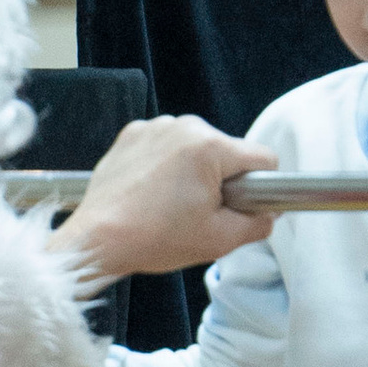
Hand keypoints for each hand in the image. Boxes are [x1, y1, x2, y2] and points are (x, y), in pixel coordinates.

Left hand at [51, 116, 271, 284]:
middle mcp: (183, 126)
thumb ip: (257, 223)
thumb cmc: (153, 239)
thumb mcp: (220, 240)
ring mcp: (155, 127)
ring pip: (196, 147)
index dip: (260, 187)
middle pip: (227, 151)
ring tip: (171, 204)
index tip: (239, 206)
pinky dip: (165, 165)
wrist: (98, 239)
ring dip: (193, 171)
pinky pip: (166, 145)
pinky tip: (152, 192)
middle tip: (197, 212)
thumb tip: (269, 213)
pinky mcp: (133, 133)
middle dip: (221, 179)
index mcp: (209, 147)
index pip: (262, 158)